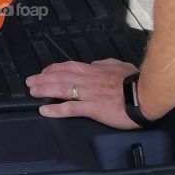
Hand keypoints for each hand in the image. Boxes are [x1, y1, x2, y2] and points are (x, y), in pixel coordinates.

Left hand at [26, 58, 141, 128]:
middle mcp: (88, 80)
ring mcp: (89, 94)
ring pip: (62, 89)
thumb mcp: (120, 65)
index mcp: (95, 70)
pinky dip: (56, 109)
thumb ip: (106, 64)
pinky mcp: (92, 108)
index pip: (70, 67)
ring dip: (45, 90)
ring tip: (32, 92)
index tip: (44, 71)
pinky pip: (70, 108)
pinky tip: (45, 110)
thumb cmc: (135, 81)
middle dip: (43, 78)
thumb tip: (95, 64)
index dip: (54, 69)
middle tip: (30, 81)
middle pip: (61, 76)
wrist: (145, 94)